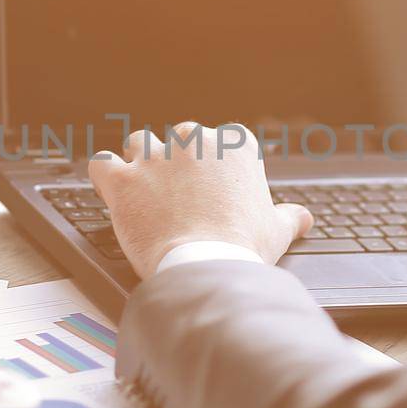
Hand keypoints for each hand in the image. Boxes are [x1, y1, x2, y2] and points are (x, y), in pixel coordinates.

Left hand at [87, 122, 311, 278]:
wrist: (205, 268)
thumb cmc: (243, 248)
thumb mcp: (276, 231)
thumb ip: (289, 217)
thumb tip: (304, 217)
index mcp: (234, 146)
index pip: (225, 141)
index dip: (217, 167)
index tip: (215, 191)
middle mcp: (195, 140)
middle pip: (181, 139)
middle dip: (178, 163)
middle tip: (181, 199)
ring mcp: (156, 156)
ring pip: (140, 142)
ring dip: (140, 161)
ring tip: (143, 191)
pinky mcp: (123, 179)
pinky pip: (102, 163)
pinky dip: (104, 175)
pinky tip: (110, 190)